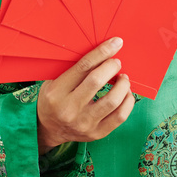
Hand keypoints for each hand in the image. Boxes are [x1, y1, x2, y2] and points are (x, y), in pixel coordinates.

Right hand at [36, 37, 135, 154]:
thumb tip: (99, 52)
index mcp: (57, 92)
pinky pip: (120, 116)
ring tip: (123, 78)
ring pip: (112, 101)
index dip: (102, 53)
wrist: (49, 129)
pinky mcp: (96, 133)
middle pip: (97, 81)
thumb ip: (71, 69)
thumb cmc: (53, 99)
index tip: (115, 43)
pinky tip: (125, 93)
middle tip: (117, 62)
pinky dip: (127, 101)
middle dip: (112, 66)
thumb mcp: (53, 81)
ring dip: (123, 85)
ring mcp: (84, 124)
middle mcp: (69, 109)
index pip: (83, 67)